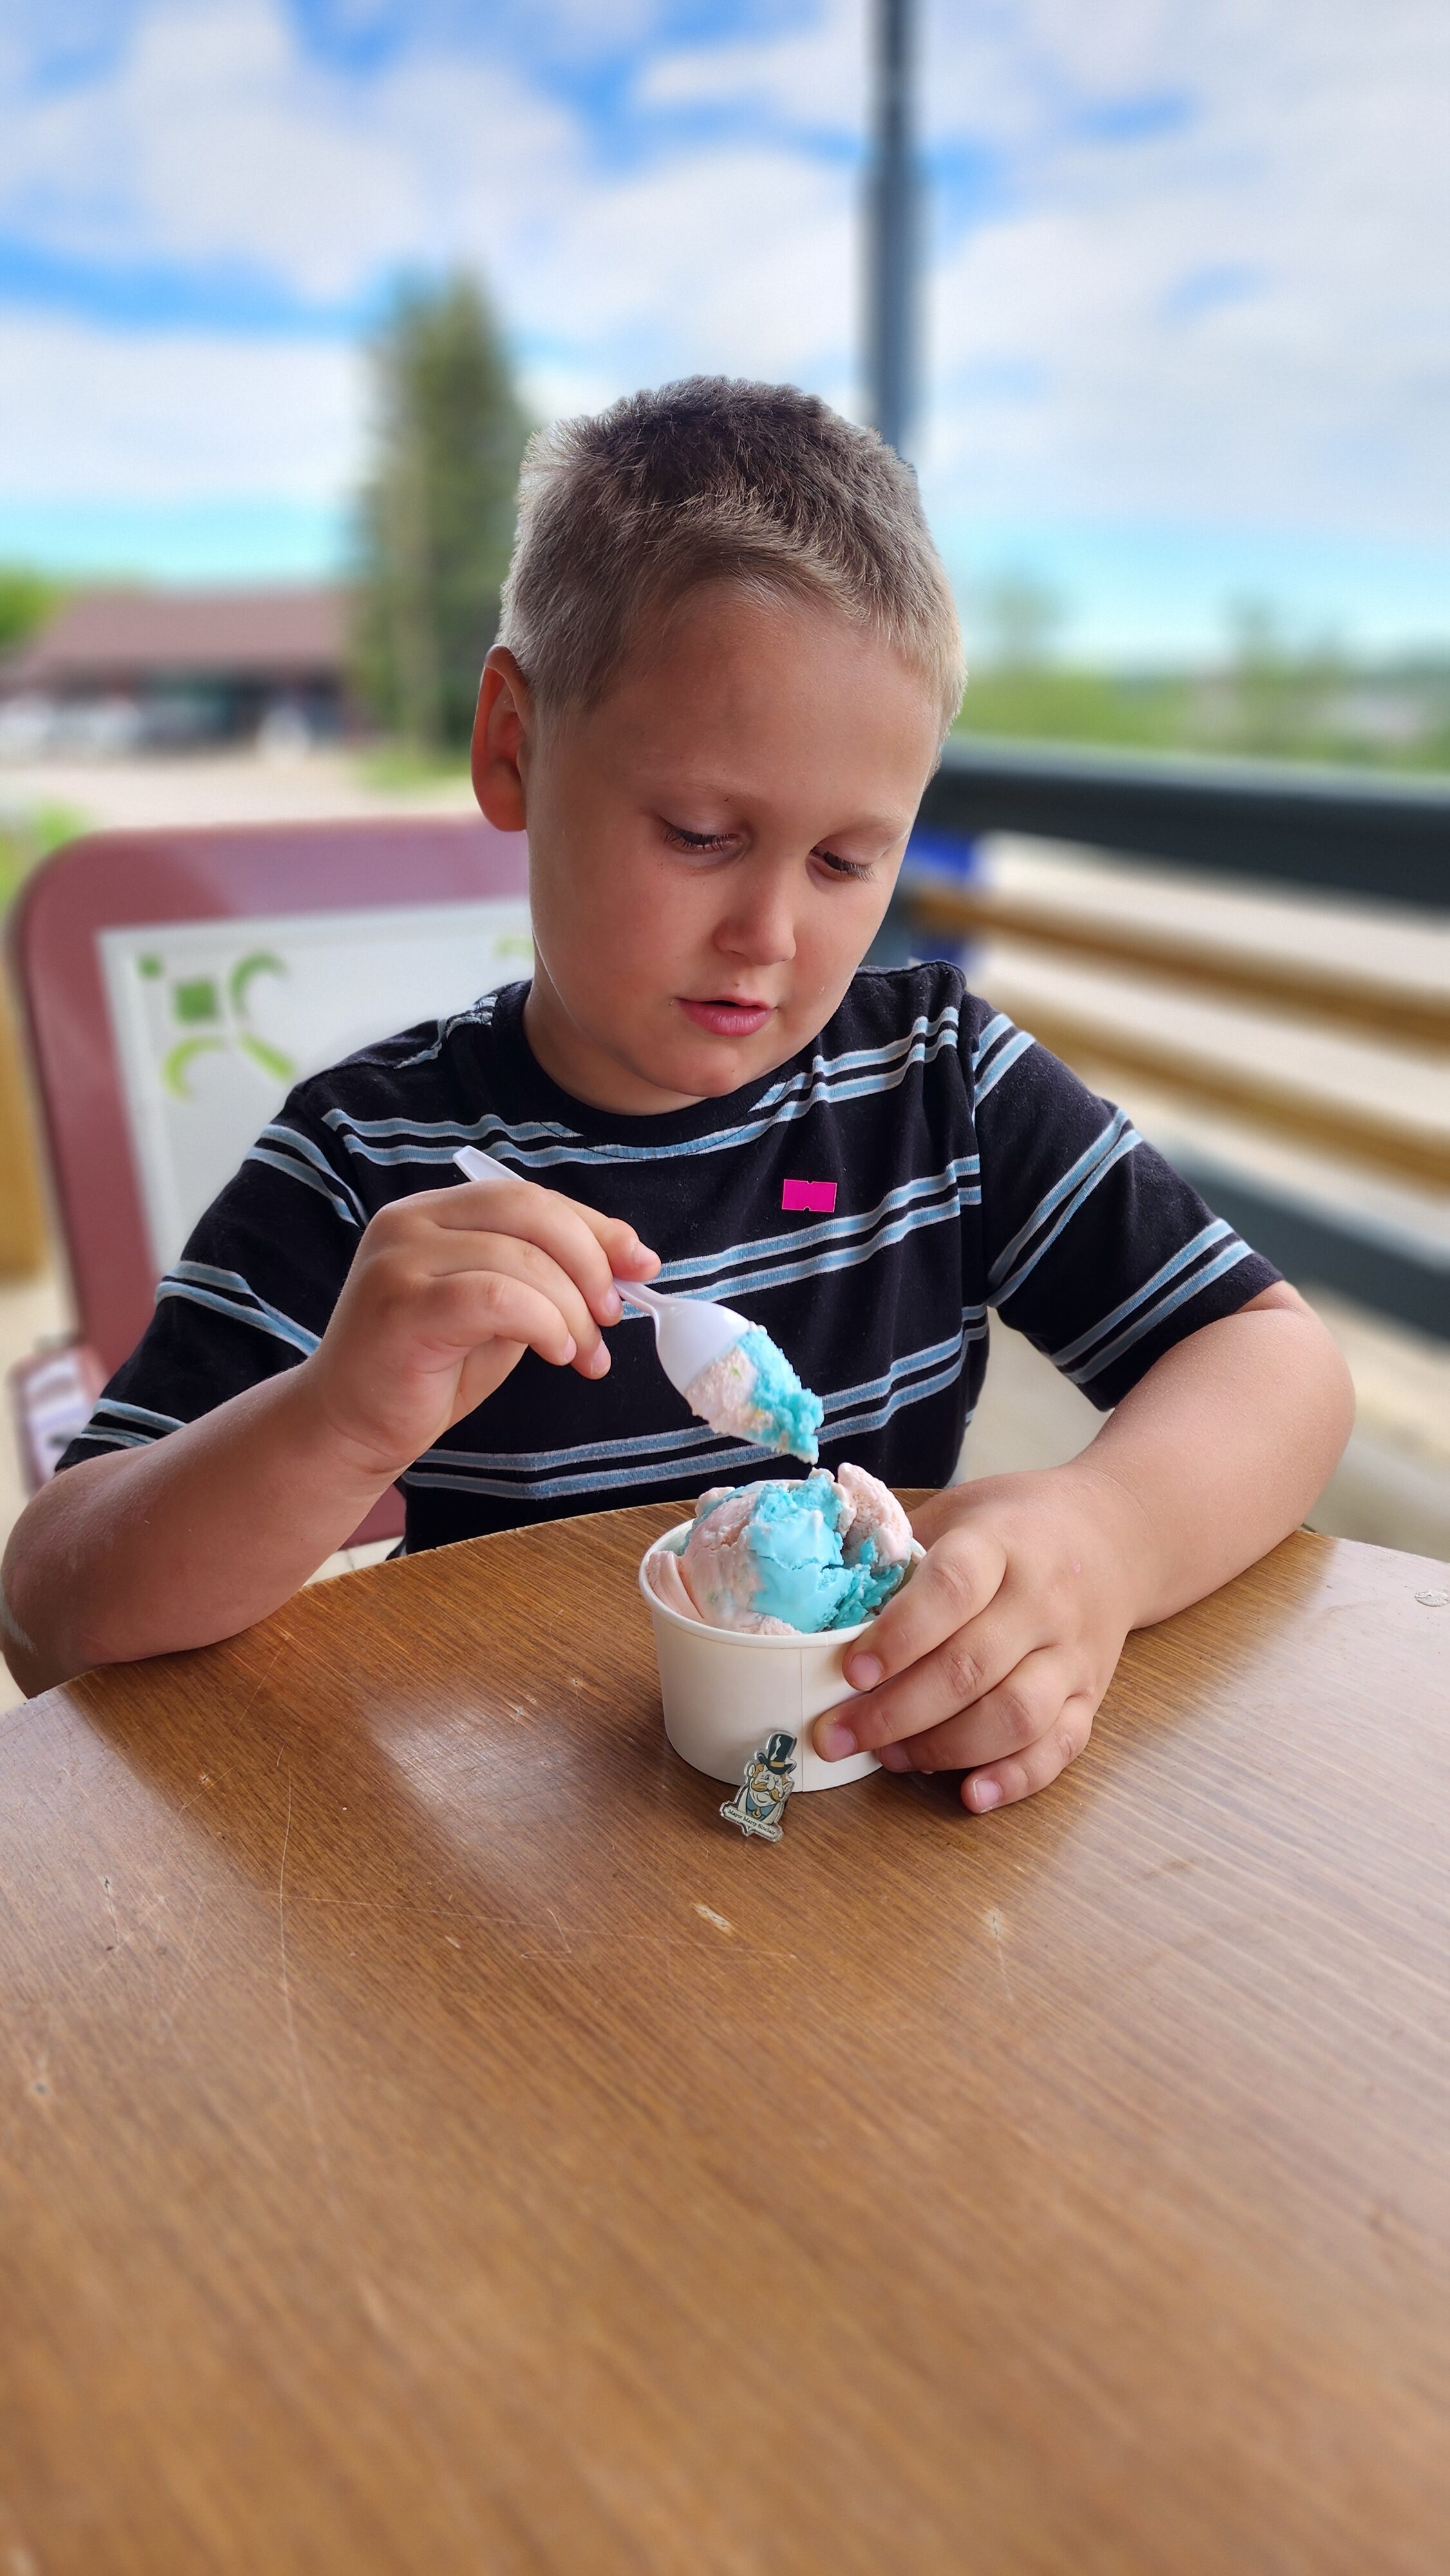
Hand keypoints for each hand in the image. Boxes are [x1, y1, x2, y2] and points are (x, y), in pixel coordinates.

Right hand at [298, 1174, 659, 1482]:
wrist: (349, 1427)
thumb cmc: (426, 1371)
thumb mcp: (497, 1311)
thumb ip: (544, 1278)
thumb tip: (627, 1261)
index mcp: (435, 1212)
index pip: (531, 1198)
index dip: (595, 1227)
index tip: (641, 1263)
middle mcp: (411, 1221)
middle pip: (530, 1211)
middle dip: (590, 1262)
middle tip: (612, 1316)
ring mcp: (400, 1260)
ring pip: (520, 1258)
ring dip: (572, 1311)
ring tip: (585, 1355)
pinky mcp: (401, 1306)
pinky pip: (497, 1297)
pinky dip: (543, 1323)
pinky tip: (557, 1354)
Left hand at [812, 1467, 1139, 1811]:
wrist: (1117, 1533)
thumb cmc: (1015, 1525)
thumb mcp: (960, 1511)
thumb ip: (900, 1551)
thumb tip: (817, 1599)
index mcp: (1002, 1544)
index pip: (953, 1590)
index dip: (899, 1635)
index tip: (851, 1670)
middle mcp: (1044, 1600)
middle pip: (972, 1667)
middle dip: (896, 1712)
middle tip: (838, 1735)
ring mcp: (1073, 1653)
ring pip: (1015, 1715)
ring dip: (944, 1748)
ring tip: (889, 1756)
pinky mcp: (1092, 1695)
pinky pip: (1062, 1747)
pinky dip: (1016, 1778)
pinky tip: (969, 1795)